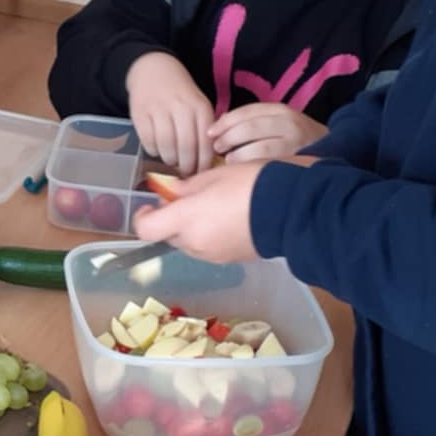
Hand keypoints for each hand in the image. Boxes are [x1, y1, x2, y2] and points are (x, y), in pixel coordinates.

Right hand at [125, 53, 215, 175]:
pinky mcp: (140, 113)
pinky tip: (158, 149)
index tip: (201, 173)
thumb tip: (207, 162)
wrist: (152, 70)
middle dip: (186, 166)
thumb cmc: (180, 94)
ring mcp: (159, 110)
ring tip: (172, 160)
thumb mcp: (198, 105)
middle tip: (185, 173)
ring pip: (166, 147)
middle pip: (186, 148)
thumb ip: (204, 129)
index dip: (203, 164)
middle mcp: (181, 107)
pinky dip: (154, 151)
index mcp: (200, 107)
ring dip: (169, 160)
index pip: (205, 144)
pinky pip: (148, 142)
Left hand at [131, 160, 265, 263]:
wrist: (292, 209)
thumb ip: (187, 187)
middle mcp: (195, 244)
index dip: (142, 217)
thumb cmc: (252, 184)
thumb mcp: (215, 175)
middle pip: (169, 236)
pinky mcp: (230, 260)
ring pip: (189, 243)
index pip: (146, 230)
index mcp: (186, 220)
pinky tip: (229, 219)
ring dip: (192, 228)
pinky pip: (209, 249)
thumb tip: (173, 194)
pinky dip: (210, 236)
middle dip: (173, 219)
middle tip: (189, 198)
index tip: (151, 205)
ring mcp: (213, 256)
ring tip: (214, 207)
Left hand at [210, 101, 326, 163]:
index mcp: (282, 111)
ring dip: (237, 155)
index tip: (210, 132)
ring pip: (258, 148)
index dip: (225, 122)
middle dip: (228, 138)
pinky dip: (250, 168)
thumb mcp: (277, 122)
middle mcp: (290, 124)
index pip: (247, 112)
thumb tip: (220, 124)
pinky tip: (242, 173)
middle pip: (250, 128)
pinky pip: (267, 166)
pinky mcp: (296, 163)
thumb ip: (252, 121)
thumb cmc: (296, 138)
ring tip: (228, 161)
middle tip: (216, 148)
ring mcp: (295, 145)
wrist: (333, 151)